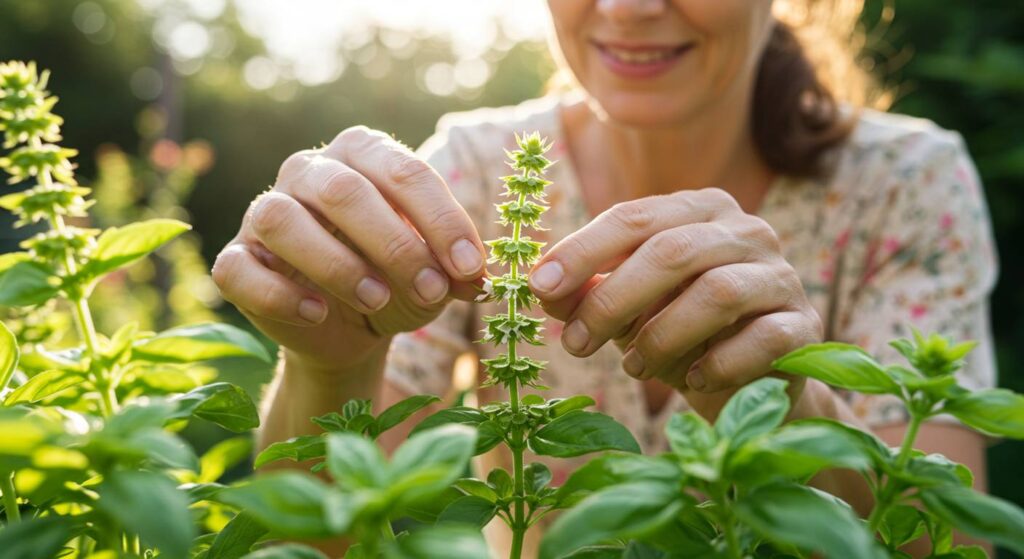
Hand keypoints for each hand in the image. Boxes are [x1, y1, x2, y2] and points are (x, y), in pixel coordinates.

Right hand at [212, 126, 486, 371]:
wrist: (350, 328)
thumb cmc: (398, 278)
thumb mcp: (435, 273)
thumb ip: (455, 269)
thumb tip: (476, 277)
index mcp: (363, 154)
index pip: (403, 172)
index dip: (441, 220)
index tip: (469, 267)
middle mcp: (309, 170)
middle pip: (344, 191)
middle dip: (396, 245)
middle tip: (430, 290)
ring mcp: (264, 212)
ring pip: (283, 220)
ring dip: (337, 264)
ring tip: (378, 300)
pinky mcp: (236, 259)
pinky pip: (241, 268)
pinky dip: (282, 294)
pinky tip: (318, 314)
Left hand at [528, 188, 822, 415]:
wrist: (752, 383)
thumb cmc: (680, 333)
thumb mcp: (627, 308)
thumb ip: (587, 291)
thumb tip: (542, 287)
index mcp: (697, 210)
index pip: (633, 216)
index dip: (582, 251)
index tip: (540, 286)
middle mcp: (746, 230)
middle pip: (672, 251)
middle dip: (613, 300)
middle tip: (576, 344)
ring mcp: (781, 275)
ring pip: (717, 293)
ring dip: (662, 336)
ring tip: (633, 367)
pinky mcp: (803, 325)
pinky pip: (761, 339)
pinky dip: (718, 364)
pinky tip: (694, 380)